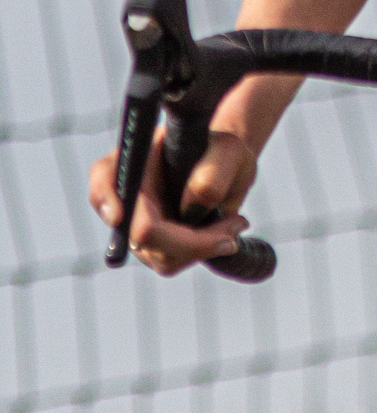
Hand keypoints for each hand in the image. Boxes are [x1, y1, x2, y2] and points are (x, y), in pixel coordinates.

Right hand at [88, 128, 257, 276]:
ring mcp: (134, 224)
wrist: (227, 169)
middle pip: (141, 234)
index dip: (105, 197)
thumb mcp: (230, 151)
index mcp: (137, 158)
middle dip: (192, 240)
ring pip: (160, 256)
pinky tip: (225, 234)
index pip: (105, 178)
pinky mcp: (150, 245)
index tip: (118, 216)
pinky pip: (169, 261)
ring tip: (235, 224)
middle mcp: (126, 193)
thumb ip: (214, 172)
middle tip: (236, 226)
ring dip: (203, 247)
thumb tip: (193, 205)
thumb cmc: (222, 153)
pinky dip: (200, 252)